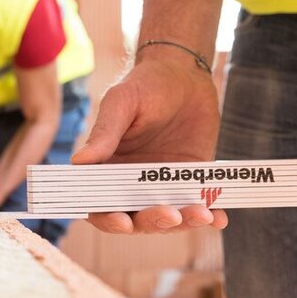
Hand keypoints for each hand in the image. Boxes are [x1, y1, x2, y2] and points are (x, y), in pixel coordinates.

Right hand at [72, 55, 226, 232]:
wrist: (186, 74)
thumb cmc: (145, 84)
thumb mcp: (122, 102)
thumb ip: (104, 133)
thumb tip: (78, 161)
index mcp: (107, 167)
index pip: (99, 205)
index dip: (107, 219)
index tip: (123, 221)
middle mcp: (132, 182)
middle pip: (136, 218)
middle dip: (152, 222)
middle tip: (170, 214)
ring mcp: (163, 184)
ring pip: (169, 218)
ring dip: (183, 223)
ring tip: (201, 214)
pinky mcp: (191, 181)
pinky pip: (199, 205)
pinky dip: (209, 216)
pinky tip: (219, 217)